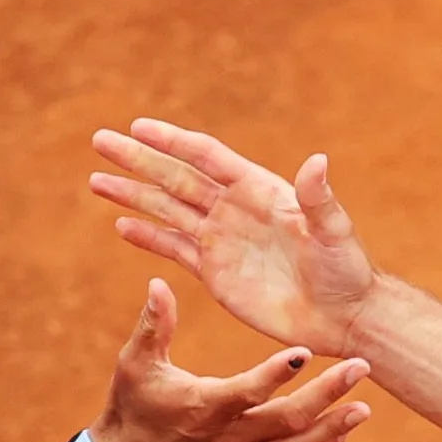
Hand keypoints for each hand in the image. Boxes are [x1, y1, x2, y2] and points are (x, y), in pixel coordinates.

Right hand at [90, 119, 380, 357]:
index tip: (138, 126)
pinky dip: (148, 237)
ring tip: (96, 180)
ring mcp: (221, 240)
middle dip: (137, 160)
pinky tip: (122, 225)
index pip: (205, 157)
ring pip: (166, 210)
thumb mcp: (334, 230)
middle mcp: (233, 209)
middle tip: (100, 141)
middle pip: (175, 177)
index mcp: (257, 189)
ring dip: (132, 195)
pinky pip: (174, 248)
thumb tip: (316, 162)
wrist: (342, 315)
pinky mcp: (214, 273)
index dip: (171, 141)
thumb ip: (318, 198)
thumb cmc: (345, 269)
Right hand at [91, 277, 370, 441]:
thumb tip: (158, 282)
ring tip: (365, 406)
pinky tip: (341, 433)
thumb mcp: (134, 364)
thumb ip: (153, 324)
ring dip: (334, 429)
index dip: (277, 373)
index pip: (248, 392)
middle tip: (360, 366)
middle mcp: (230, 436)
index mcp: (205, 408)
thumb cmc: (131, 408)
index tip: (306, 350)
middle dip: (328, 395)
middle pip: (289, 421)